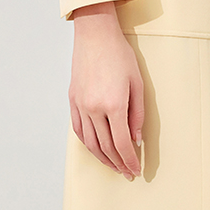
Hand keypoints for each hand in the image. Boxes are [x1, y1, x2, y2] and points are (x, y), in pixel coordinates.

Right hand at [68, 1, 143, 177]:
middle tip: (127, 173)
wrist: (95, 35)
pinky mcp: (72, 100)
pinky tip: (96, 149)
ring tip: (113, 165)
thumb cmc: (120, 55)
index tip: (135, 170)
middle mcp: (94, 108)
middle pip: (106, 147)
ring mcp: (81, 105)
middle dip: (118, 163)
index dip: (129, 160)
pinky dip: (87, 143)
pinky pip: (78, 129)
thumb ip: (137, 114)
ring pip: (90, 142)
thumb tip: (136, 139)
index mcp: (113, 105)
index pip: (122, 143)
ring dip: (102, 158)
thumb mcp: (137, 84)